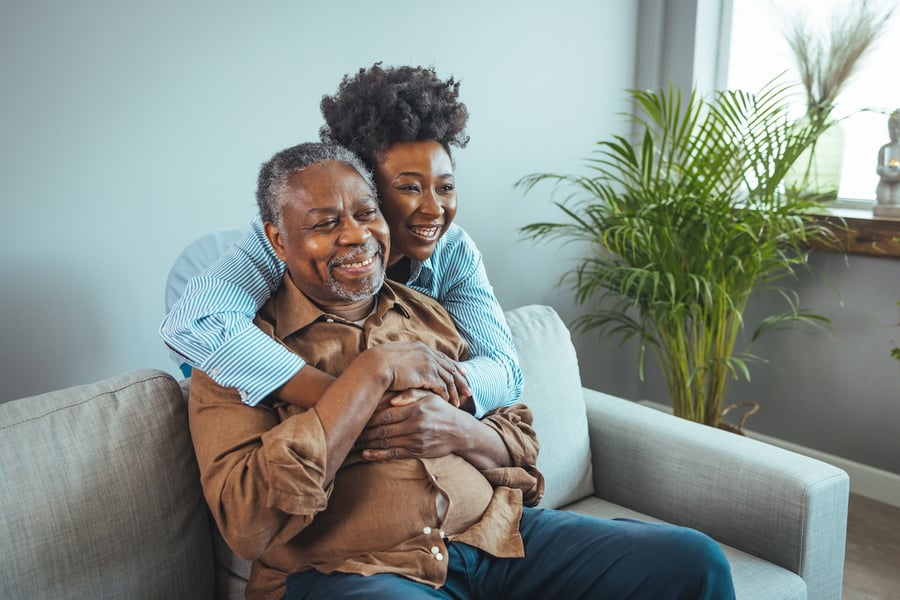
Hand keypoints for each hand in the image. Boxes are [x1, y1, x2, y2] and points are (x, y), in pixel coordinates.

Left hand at [355, 392, 469, 460]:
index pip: (386, 414)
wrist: (460, 431)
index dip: (368, 416)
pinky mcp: (417, 451)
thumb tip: (392, 398)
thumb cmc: (442, 410)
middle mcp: (414, 425)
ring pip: (386, 442)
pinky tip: (366, 454)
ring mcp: (415, 440)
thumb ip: (412, 394)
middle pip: (382, 429)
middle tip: (347, 431)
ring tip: (351, 443)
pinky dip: (378, 455)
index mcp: (415, 409)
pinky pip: (394, 454)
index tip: (355, 415)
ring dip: (367, 444)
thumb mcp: (430, 396)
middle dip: (363, 431)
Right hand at [369, 342, 470, 407]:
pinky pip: (442, 387)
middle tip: (469, 390)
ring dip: (455, 392)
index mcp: (421, 347)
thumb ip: (405, 359)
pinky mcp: (427, 375)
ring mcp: (429, 364)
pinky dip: (446, 395)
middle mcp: (428, 354)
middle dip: (461, 380)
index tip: (462, 373)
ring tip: (459, 403)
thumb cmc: (379, 363)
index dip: (453, 366)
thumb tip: (404, 364)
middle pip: (450, 368)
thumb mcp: (394, 356)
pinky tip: (448, 403)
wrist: (375, 365)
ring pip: (448, 379)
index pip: (442, 358)